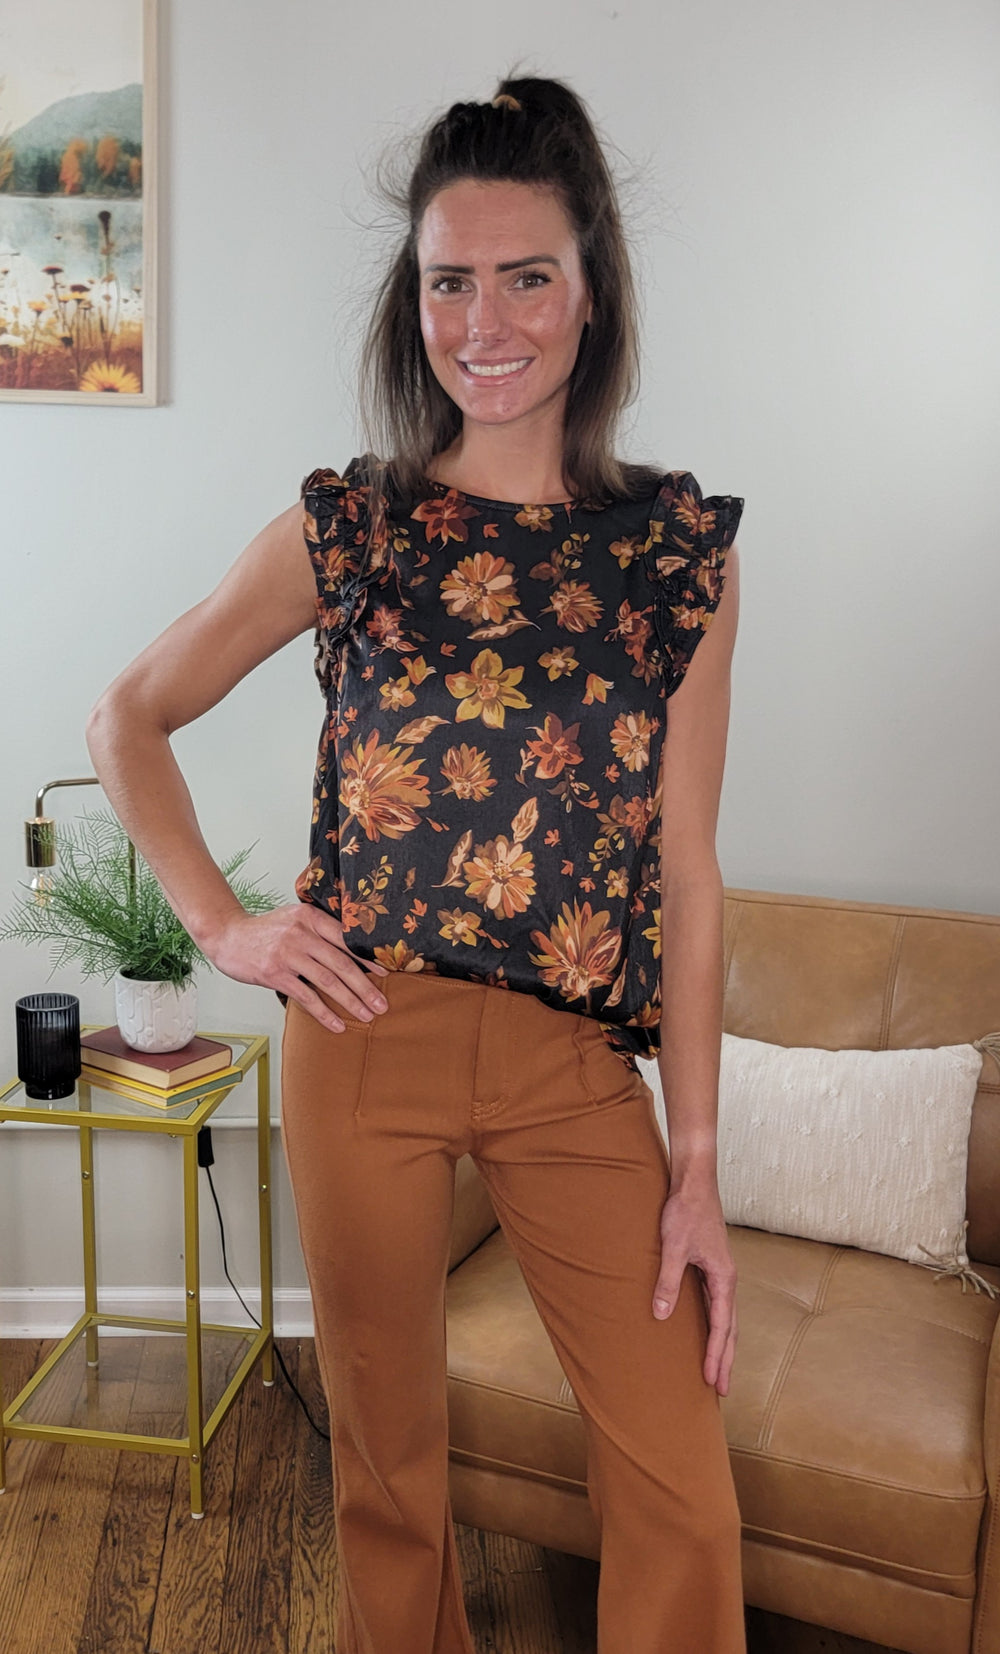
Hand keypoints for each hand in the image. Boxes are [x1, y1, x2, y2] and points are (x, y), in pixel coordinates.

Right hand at [201, 902, 390, 1032]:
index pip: (346, 939)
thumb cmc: (265, 931)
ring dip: (351, 1001)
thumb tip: (353, 951)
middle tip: (382, 1004)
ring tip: (366, 1016)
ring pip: (328, 981)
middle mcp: (302, 933)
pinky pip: (305, 996)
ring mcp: (288, 953)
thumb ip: (319, 929)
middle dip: (366, 986)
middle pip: (342, 962)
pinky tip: (336, 1025)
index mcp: (311, 917)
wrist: (228, 935)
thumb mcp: (294, 920)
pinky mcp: (275, 973)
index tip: (386, 974)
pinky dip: (324, 1013)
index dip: (368, 959)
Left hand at [651, 1178, 737, 1395]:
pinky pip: (716, 1304)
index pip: (722, 1327)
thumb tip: (662, 1315)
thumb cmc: (685, 1211)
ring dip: (722, 1345)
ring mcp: (720, 1273)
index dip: (715, 1355)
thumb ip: (668, 1281)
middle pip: (730, 1328)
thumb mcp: (673, 1247)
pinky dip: (715, 1325)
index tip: (711, 1381)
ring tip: (717, 1370)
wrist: (694, 1182)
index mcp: (723, 1278)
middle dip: (725, 1359)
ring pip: (726, 1318)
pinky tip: (706, 1332)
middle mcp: (727, 1279)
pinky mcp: (711, 1266)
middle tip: (721, 1390)